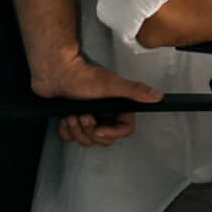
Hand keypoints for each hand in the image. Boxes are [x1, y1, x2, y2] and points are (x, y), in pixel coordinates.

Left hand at [38, 55, 160, 147]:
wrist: (54, 71)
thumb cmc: (80, 75)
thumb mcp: (111, 84)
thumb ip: (134, 91)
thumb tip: (157, 95)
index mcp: (117, 105)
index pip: (124, 129)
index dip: (112, 133)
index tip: (100, 128)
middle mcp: (104, 112)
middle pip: (103, 139)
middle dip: (90, 130)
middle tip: (84, 116)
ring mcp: (88, 116)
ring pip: (87, 140)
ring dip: (77, 129)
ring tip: (72, 114)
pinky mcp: (73, 119)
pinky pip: (71, 138)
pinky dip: (66, 131)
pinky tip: (65, 117)